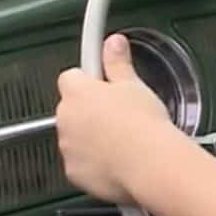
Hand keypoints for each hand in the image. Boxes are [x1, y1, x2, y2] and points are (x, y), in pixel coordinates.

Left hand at [55, 34, 180, 203]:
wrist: (149, 164)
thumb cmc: (143, 125)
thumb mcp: (134, 85)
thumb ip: (117, 63)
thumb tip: (113, 43)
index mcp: (77, 92)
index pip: (72, 76)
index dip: (90, 80)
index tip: (105, 84)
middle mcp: (65, 118)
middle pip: (73, 108)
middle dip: (92, 110)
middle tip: (122, 113)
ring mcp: (67, 147)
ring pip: (76, 136)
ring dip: (93, 135)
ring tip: (124, 138)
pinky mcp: (74, 172)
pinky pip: (81, 162)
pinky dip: (95, 161)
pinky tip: (120, 159)